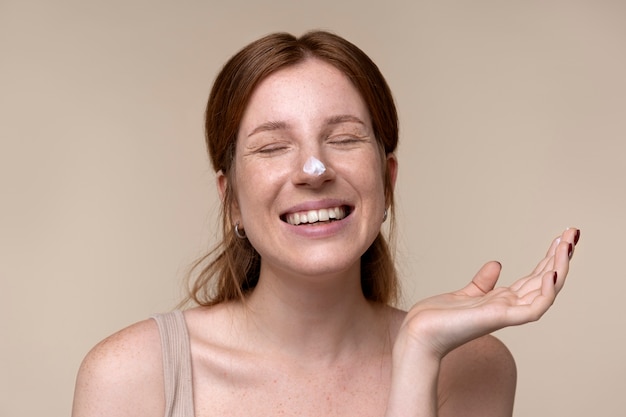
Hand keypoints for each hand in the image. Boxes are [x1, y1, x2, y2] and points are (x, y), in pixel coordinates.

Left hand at [396, 228, 579, 359]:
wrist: (419, 333)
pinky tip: (551, 273)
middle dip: (560, 258)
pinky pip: (533, 309)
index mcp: (501, 301)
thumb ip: (483, 282)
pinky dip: (546, 292)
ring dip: (559, 268)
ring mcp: (506, 314)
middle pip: (545, 282)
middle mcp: (508, 307)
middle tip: (572, 233)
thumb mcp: (465, 294)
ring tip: (567, 245)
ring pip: (545, 292)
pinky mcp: (499, 318)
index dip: (549, 259)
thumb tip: (497, 264)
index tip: (561, 238)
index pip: (535, 279)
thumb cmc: (438, 318)